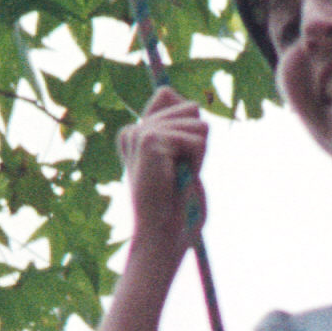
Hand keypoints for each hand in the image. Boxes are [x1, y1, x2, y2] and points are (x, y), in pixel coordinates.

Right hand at [116, 84, 208, 248]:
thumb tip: (175, 94)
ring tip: (179, 179)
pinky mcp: (150, 139)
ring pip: (198, 124)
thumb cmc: (175, 208)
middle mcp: (133, 130)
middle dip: (197, 142)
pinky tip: (178, 179)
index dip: (190, 129)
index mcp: (135, 135)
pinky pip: (198, 140)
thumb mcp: (180, 160)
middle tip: (180, 173)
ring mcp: (140, 133)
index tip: (178, 160)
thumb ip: (178, 129)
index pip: (170, 96)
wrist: (161, 236)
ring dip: (199, 156)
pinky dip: (198, 162)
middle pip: (191, 108)